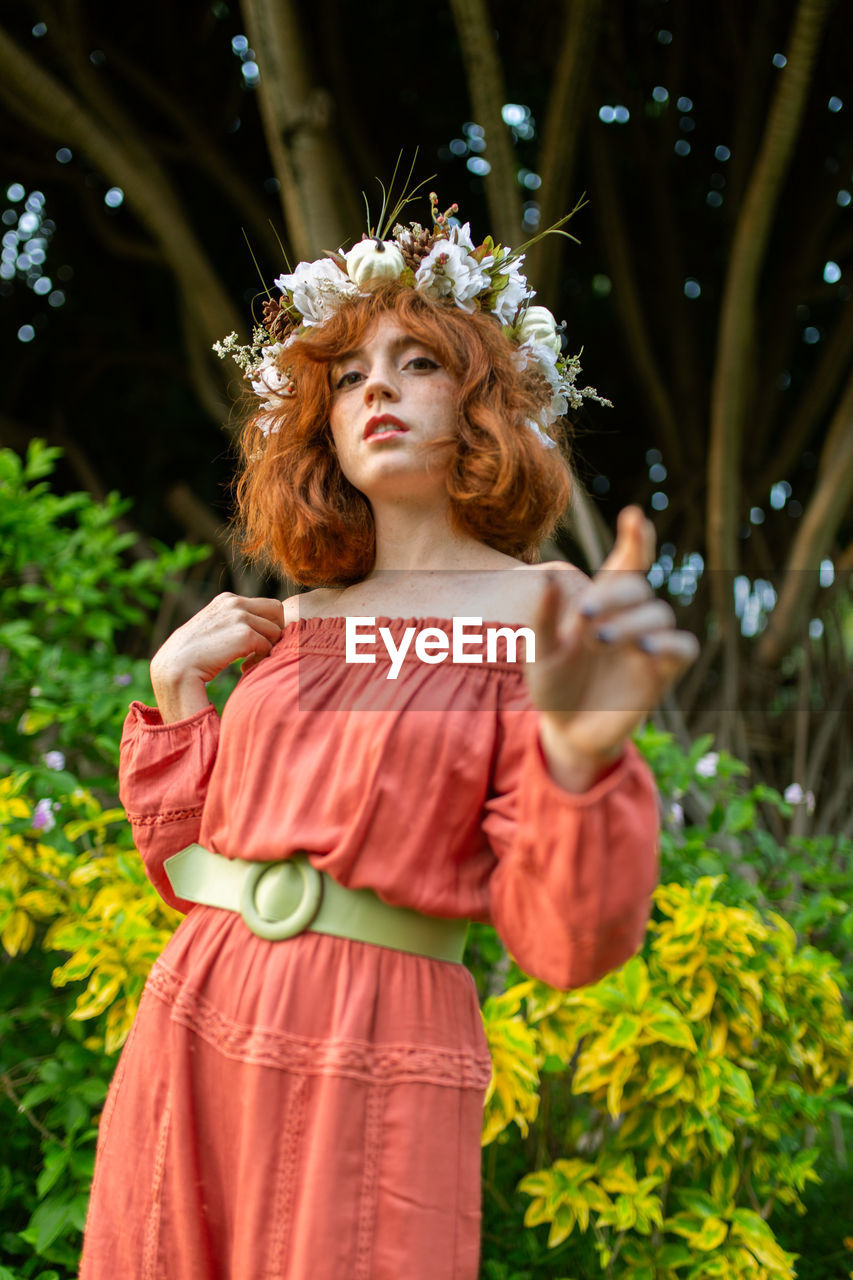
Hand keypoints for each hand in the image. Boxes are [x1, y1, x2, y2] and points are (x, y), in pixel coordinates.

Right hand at [150, 592, 284, 721]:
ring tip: (247, 661)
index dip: (266, 626)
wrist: (175, 668)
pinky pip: (268, 646)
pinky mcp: (244, 634)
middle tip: (258, 651)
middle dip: (273, 632)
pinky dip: (260, 660)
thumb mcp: (212, 629)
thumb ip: (231, 623)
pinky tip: (242, 668)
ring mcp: (239, 616)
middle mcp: (234, 602)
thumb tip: (257, 629)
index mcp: (227, 599)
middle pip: (277, 611)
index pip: (266, 606)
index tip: (254, 644)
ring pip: (275, 631)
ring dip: (266, 648)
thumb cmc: (192, 655)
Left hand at [525, 507, 698, 786]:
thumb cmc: (552, 684)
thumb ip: (542, 619)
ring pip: (658, 613)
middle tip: (583, 616)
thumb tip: (547, 579)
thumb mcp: (539, 653)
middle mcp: (629, 617)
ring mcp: (648, 643)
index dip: (635, 540)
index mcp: (601, 603)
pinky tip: (646, 649)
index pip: (625, 564)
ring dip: (630, 621)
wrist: (566, 731)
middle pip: (637, 586)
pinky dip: (670, 643)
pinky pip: (682, 648)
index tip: (635, 516)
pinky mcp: (662, 673)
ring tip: (599, 639)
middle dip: (614, 593)